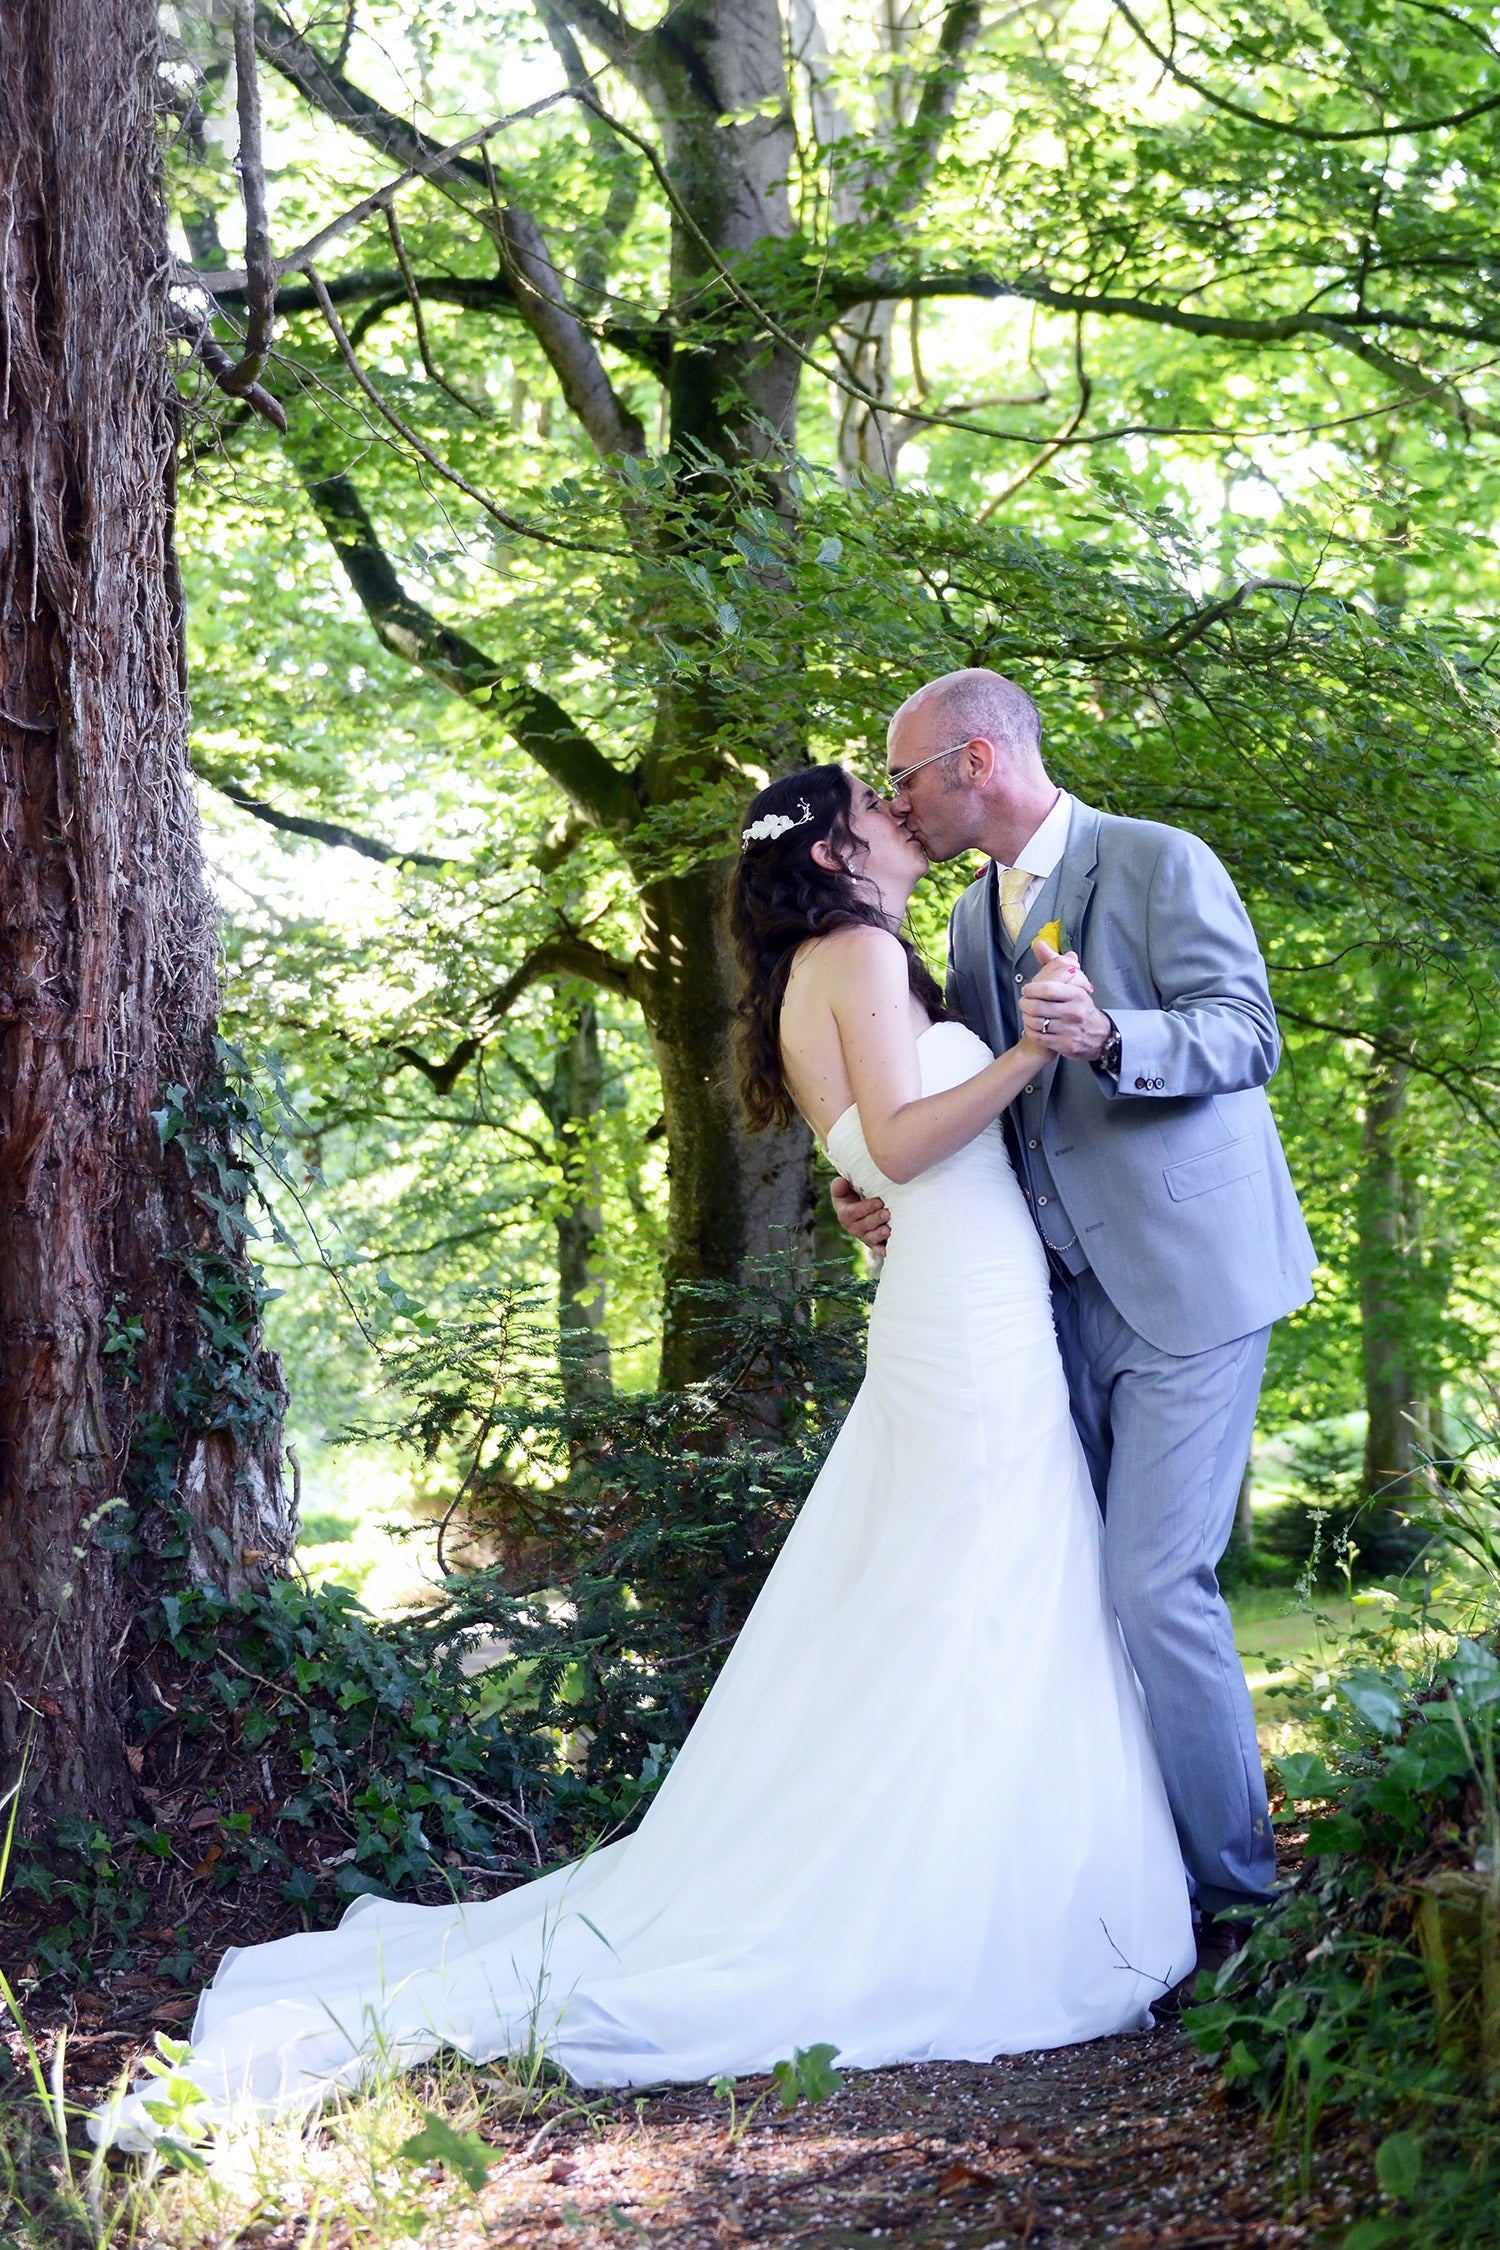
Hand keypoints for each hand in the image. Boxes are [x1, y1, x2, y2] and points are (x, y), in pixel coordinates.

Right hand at [830, 1175, 890, 1250]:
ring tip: (888, 1229)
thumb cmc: (853, 1193)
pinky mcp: (875, 1243)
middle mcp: (853, 1227)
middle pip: (863, 1226)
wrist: (862, 1203)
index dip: (865, 1208)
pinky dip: (882, 1250)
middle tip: (887, 1213)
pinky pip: (877, 1248)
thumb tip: (841, 1183)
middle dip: (875, 1220)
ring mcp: (864, 1236)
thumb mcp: (843, 1188)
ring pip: (870, 1238)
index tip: (879, 1201)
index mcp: (845, 1213)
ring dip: (879, 1234)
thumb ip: (839, 1186)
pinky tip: (888, 1250)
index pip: (852, 1212)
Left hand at [1021, 939, 1113, 1062]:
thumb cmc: (1081, 1006)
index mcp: (1077, 994)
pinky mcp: (1065, 1045)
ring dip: (1026, 1018)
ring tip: (1027, 1014)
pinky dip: (1031, 1031)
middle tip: (1024, 1002)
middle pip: (1037, 1007)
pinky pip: (1039, 1038)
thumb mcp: (1074, 983)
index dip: (1032, 989)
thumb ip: (1054, 963)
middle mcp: (1074, 1013)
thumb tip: (1038, 944)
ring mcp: (1070, 1031)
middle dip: (1025, 1004)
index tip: (1027, 989)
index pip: (1048, 989)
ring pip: (1036, 1023)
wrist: (1099, 1036)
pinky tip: (1032, 1027)